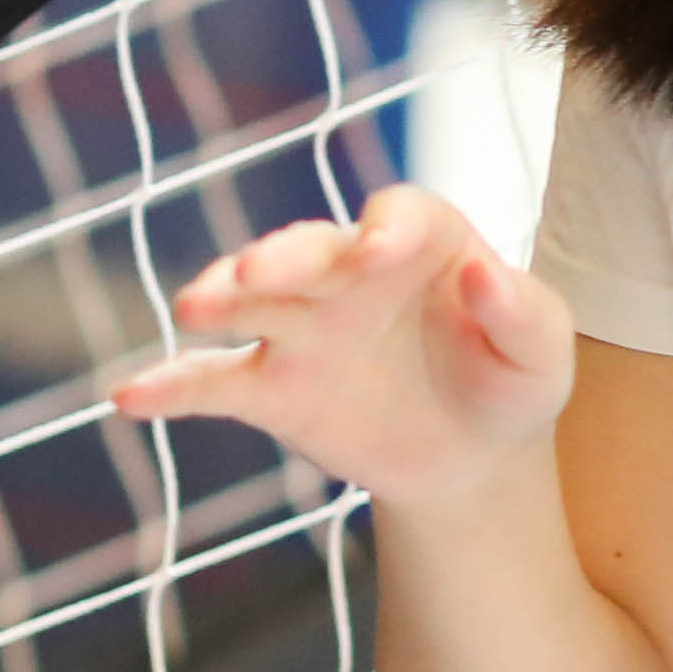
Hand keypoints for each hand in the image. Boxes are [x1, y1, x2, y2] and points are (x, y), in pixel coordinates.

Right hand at [109, 184, 571, 506]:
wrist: (470, 455)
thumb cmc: (510, 382)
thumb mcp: (542, 355)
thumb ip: (523, 314)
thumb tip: (484, 273)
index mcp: (421, 241)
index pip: (399, 216)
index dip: (386, 228)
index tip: (379, 248)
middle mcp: (347, 270)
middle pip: (307, 250)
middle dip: (281, 257)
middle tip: (257, 271)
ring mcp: (300, 326)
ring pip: (251, 301)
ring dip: (221, 295)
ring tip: (194, 306)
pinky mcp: (269, 388)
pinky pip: (211, 383)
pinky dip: (171, 388)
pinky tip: (130, 396)